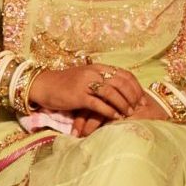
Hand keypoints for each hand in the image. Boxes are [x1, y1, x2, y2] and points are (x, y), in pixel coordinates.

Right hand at [28, 62, 144, 121]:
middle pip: (121, 83)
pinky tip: (115, 117)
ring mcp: (85, 84)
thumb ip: (101, 81)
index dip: (135, 87)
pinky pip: (98, 104)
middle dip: (133, 96)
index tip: (142, 99)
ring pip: (111, 93)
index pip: (124, 74)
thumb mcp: (85, 77)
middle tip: (139, 108)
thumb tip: (120, 91)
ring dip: (123, 104)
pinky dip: (109, 111)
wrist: (44, 85)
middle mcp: (93, 73)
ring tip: (129, 114)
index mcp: (98, 67)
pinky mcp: (78, 96)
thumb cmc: (65, 84)